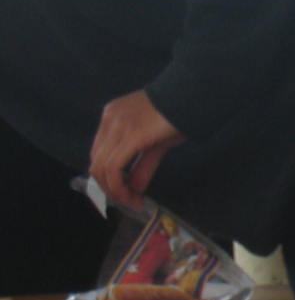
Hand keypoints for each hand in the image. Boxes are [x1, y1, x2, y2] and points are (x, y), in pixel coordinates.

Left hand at [88, 90, 184, 210]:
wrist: (193, 96)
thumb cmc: (179, 115)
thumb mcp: (157, 142)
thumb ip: (143, 164)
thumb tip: (135, 188)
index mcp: (112, 116)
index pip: (100, 153)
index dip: (108, 177)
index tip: (125, 193)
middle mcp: (109, 120)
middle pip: (97, 162)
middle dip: (110, 188)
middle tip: (129, 202)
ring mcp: (117, 126)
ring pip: (102, 168)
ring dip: (115, 191)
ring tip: (132, 202)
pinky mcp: (130, 135)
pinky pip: (114, 167)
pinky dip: (120, 186)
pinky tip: (133, 196)